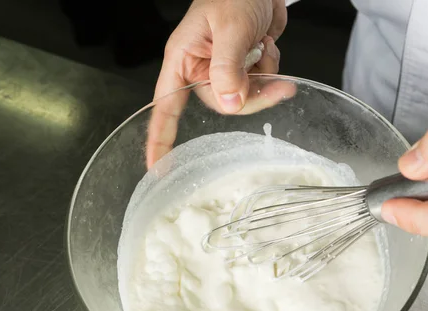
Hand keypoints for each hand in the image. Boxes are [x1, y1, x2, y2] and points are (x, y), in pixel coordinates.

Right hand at [147, 0, 287, 167]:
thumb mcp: (229, 28)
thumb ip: (228, 67)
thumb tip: (229, 104)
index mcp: (183, 59)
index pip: (166, 106)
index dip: (160, 137)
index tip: (157, 165)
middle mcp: (201, 68)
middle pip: (222, 104)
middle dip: (248, 91)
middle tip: (262, 65)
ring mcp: (224, 70)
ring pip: (245, 98)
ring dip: (263, 77)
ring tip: (264, 45)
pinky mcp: (245, 68)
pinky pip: (260, 85)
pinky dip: (270, 68)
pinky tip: (267, 44)